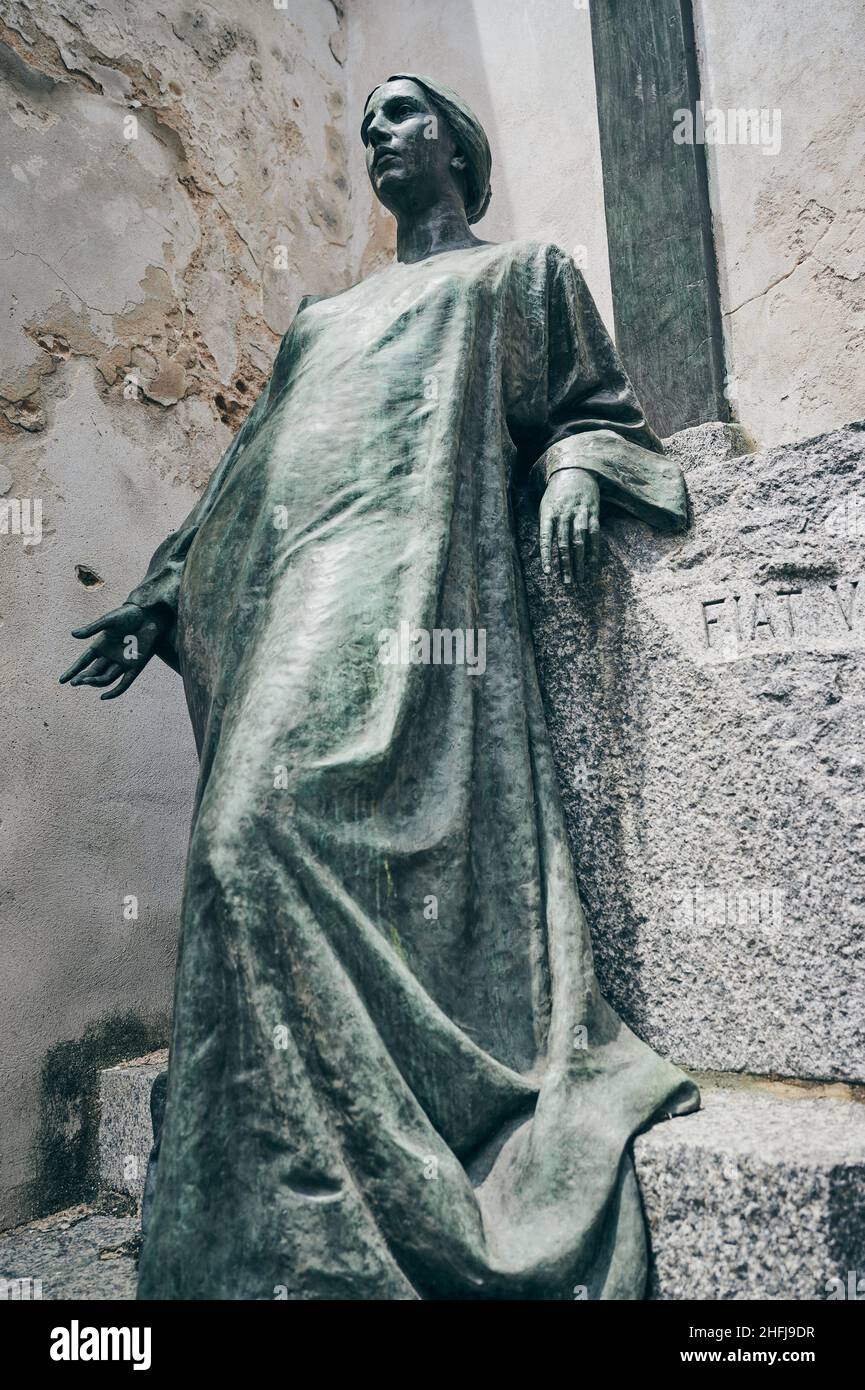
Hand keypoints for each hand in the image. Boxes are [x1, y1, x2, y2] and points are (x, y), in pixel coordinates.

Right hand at [59, 603, 163, 699]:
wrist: (149, 615)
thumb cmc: (128, 614)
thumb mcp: (108, 621)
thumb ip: (92, 629)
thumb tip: (73, 635)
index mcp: (100, 645)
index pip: (83, 661)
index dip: (73, 670)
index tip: (62, 680)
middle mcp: (109, 656)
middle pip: (93, 672)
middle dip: (83, 678)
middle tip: (75, 682)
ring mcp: (122, 663)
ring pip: (105, 678)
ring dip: (95, 681)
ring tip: (85, 680)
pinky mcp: (135, 667)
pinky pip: (123, 683)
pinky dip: (114, 691)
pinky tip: (103, 697)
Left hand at [539, 467, 600, 582]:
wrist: (575, 471)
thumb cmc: (556, 495)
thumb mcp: (544, 507)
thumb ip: (543, 529)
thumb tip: (535, 555)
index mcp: (548, 513)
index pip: (545, 538)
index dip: (547, 556)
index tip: (548, 573)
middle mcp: (563, 513)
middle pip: (563, 543)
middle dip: (565, 565)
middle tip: (567, 583)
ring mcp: (579, 513)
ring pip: (579, 541)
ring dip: (580, 562)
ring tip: (579, 578)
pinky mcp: (592, 513)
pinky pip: (594, 535)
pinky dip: (593, 551)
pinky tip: (592, 564)